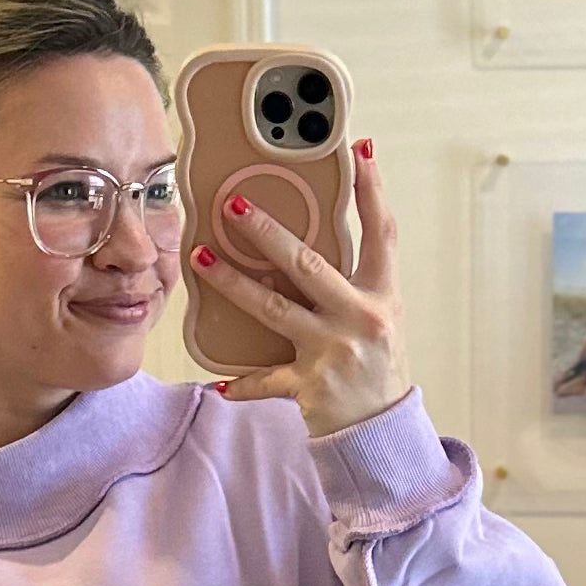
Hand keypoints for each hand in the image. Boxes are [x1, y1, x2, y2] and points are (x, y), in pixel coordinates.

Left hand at [193, 141, 410, 440]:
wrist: (382, 433)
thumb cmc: (378, 369)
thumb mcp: (381, 317)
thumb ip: (355, 281)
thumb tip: (311, 240)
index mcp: (383, 297)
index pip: (382, 233)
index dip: (372, 191)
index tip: (359, 152)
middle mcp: (360, 319)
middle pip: (308, 265)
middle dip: (268, 233)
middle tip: (235, 205)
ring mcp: (332, 352)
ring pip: (275, 309)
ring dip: (234, 283)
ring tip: (203, 258)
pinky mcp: (309, 386)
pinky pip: (266, 381)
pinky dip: (242, 383)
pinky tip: (217, 382)